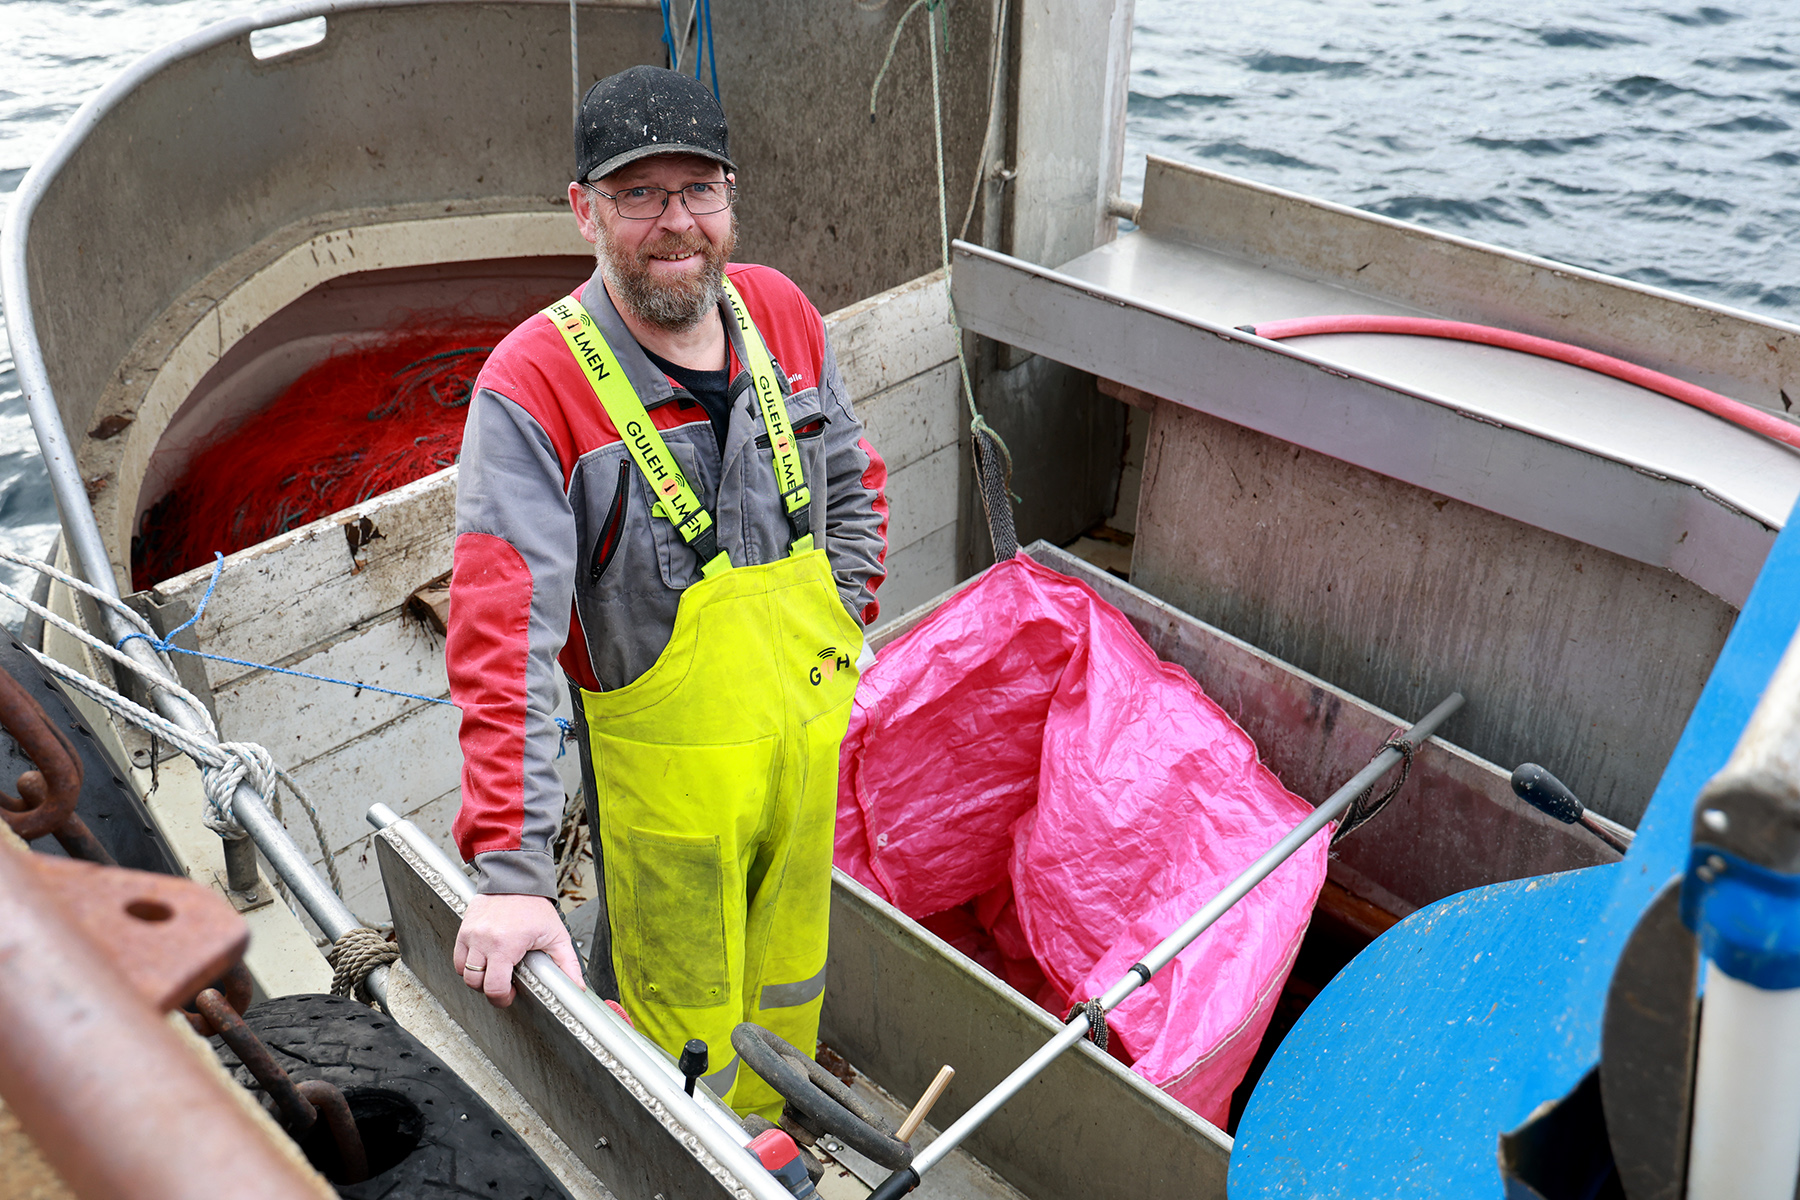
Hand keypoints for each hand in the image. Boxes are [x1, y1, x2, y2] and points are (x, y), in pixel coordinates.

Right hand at [452, 893, 586, 1007]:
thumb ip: (568, 964)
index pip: (494, 986)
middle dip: (489, 989)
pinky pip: (458, 958)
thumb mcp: (556, 935)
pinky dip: (467, 965)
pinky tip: (483, 961)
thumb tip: (577, 987)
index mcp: (506, 944)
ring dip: (478, 978)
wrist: (516, 878)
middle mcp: (484, 940)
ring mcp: (471, 935)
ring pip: (464, 972)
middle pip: (476, 982)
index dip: (501, 998)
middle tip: (502, 985)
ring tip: (493, 972)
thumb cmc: (534, 905)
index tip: (509, 995)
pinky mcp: (464, 929)